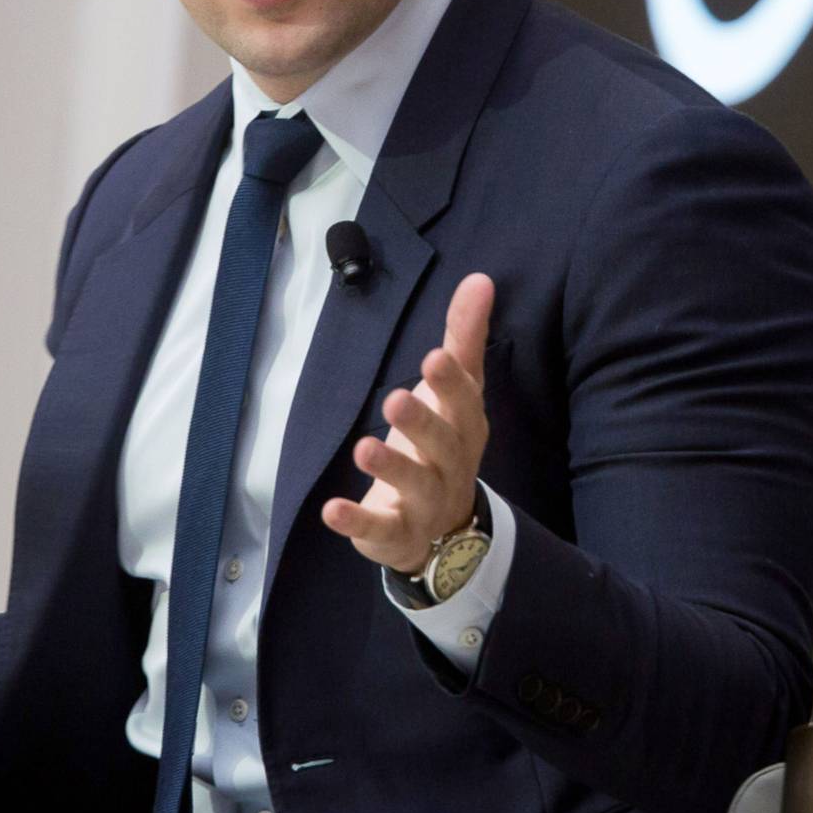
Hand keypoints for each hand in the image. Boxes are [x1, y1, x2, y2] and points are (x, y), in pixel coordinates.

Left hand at [323, 272, 492, 576]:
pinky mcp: (396, 533)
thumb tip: (480, 279)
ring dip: (390, 467)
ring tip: (363, 448)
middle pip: (442, 445)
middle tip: (394, 398)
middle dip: (421, 422)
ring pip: (413, 486)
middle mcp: (452, 465)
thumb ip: (464, 337)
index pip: (465, 403)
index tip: (433, 358)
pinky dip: (356, 521)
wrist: (446, 531)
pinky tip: (332, 509)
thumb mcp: (455, 392)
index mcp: (466, 427)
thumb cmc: (446, 444)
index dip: (450, 384)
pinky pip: (379, 529)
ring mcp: (426, 503)